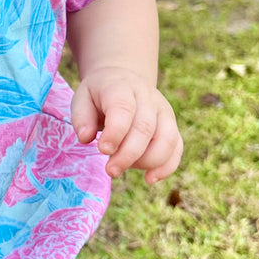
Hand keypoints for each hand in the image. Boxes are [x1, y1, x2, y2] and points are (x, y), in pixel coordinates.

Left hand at [71, 66, 182, 182]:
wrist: (124, 79)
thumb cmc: (99, 95)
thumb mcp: (82, 98)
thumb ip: (81, 117)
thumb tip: (85, 138)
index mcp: (122, 88)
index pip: (124, 108)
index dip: (115, 132)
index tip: (102, 150)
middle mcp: (147, 98)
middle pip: (145, 128)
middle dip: (128, 154)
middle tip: (111, 171)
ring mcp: (164, 111)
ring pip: (167, 139)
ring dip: (147, 162)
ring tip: (124, 168)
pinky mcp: (172, 126)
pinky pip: (177, 147)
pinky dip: (166, 167)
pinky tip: (150, 179)